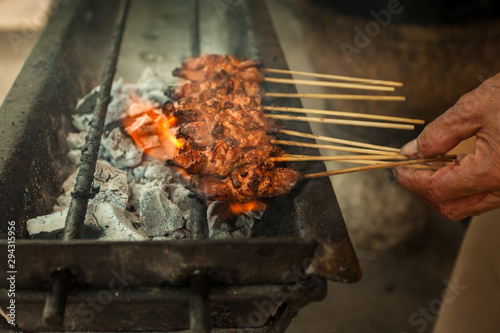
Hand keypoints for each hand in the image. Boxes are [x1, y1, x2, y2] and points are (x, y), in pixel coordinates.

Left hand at [394, 73, 499, 220]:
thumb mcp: (477, 106)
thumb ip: (439, 133)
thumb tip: (411, 151)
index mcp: (493, 172)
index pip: (437, 190)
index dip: (411, 181)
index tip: (396, 167)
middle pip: (451, 207)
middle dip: (424, 191)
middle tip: (409, 169)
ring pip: (469, 204)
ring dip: (442, 189)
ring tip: (429, 163)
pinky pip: (485, 195)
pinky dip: (462, 184)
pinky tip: (455, 162)